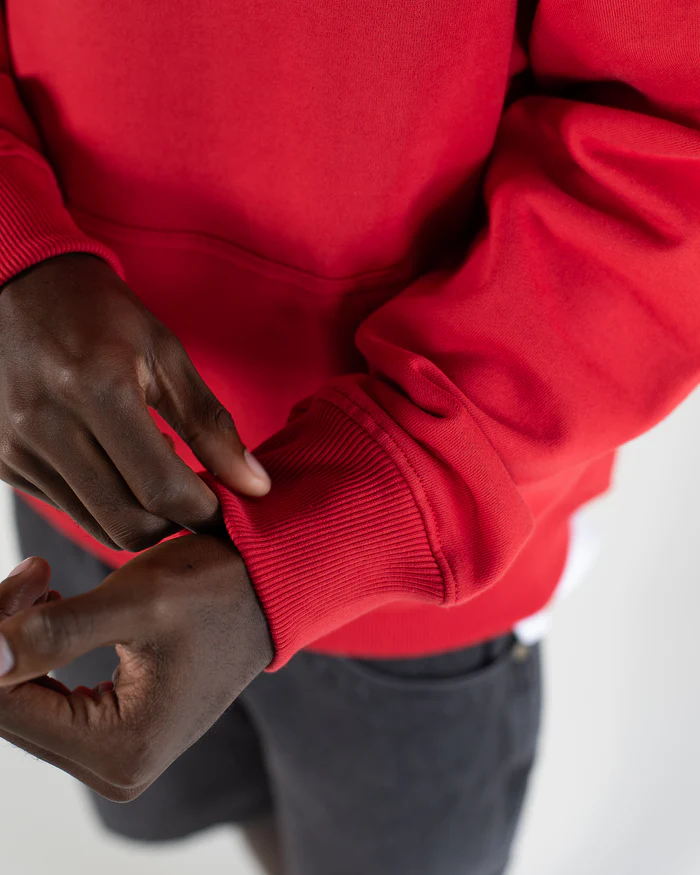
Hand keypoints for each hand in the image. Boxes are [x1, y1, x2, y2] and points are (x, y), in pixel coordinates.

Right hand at [0, 254, 269, 550]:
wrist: (17, 288)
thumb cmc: (101, 315)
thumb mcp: (166, 354)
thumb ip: (210, 424)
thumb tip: (255, 485)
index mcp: (97, 388)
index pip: (161, 488)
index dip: (205, 511)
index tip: (230, 509)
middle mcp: (47, 424)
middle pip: (129, 523)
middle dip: (176, 523)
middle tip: (198, 497)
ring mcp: (17, 448)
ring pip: (99, 527)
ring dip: (142, 516)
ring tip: (157, 471)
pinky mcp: (3, 462)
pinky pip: (70, 511)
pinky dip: (106, 503)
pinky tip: (118, 463)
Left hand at [0, 537, 272, 799]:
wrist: (270, 593)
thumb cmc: (218, 588)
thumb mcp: (140, 599)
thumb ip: (58, 631)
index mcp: (121, 749)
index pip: (5, 702)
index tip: (29, 571)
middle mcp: (115, 771)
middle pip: (10, 709)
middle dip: (6, 637)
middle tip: (33, 572)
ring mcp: (115, 759)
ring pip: (23, 704)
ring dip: (20, 643)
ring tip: (45, 584)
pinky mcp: (115, 737)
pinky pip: (49, 702)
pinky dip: (40, 656)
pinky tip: (56, 610)